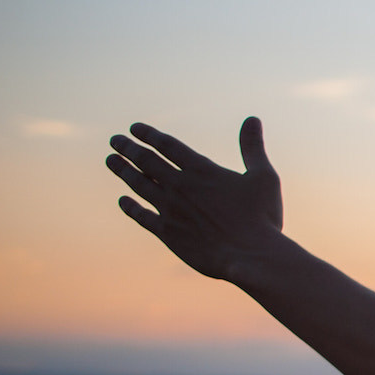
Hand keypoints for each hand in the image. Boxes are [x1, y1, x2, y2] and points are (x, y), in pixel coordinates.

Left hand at [107, 118, 283, 280]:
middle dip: (129, 148)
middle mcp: (180, 186)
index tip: (135, 128)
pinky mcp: (168, 233)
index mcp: (201, 170)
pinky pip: (142, 217)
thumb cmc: (261, 217)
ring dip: (123, 171)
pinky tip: (123, 201)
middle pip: (146, 161)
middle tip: (115, 141)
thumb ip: (252, 147)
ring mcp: (170, 210)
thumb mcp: (263, 177)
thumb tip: (252, 119)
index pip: (167, 145)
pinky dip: (130, 208)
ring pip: (139, 185)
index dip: (149, 134)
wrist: (250, 256)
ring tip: (111, 161)